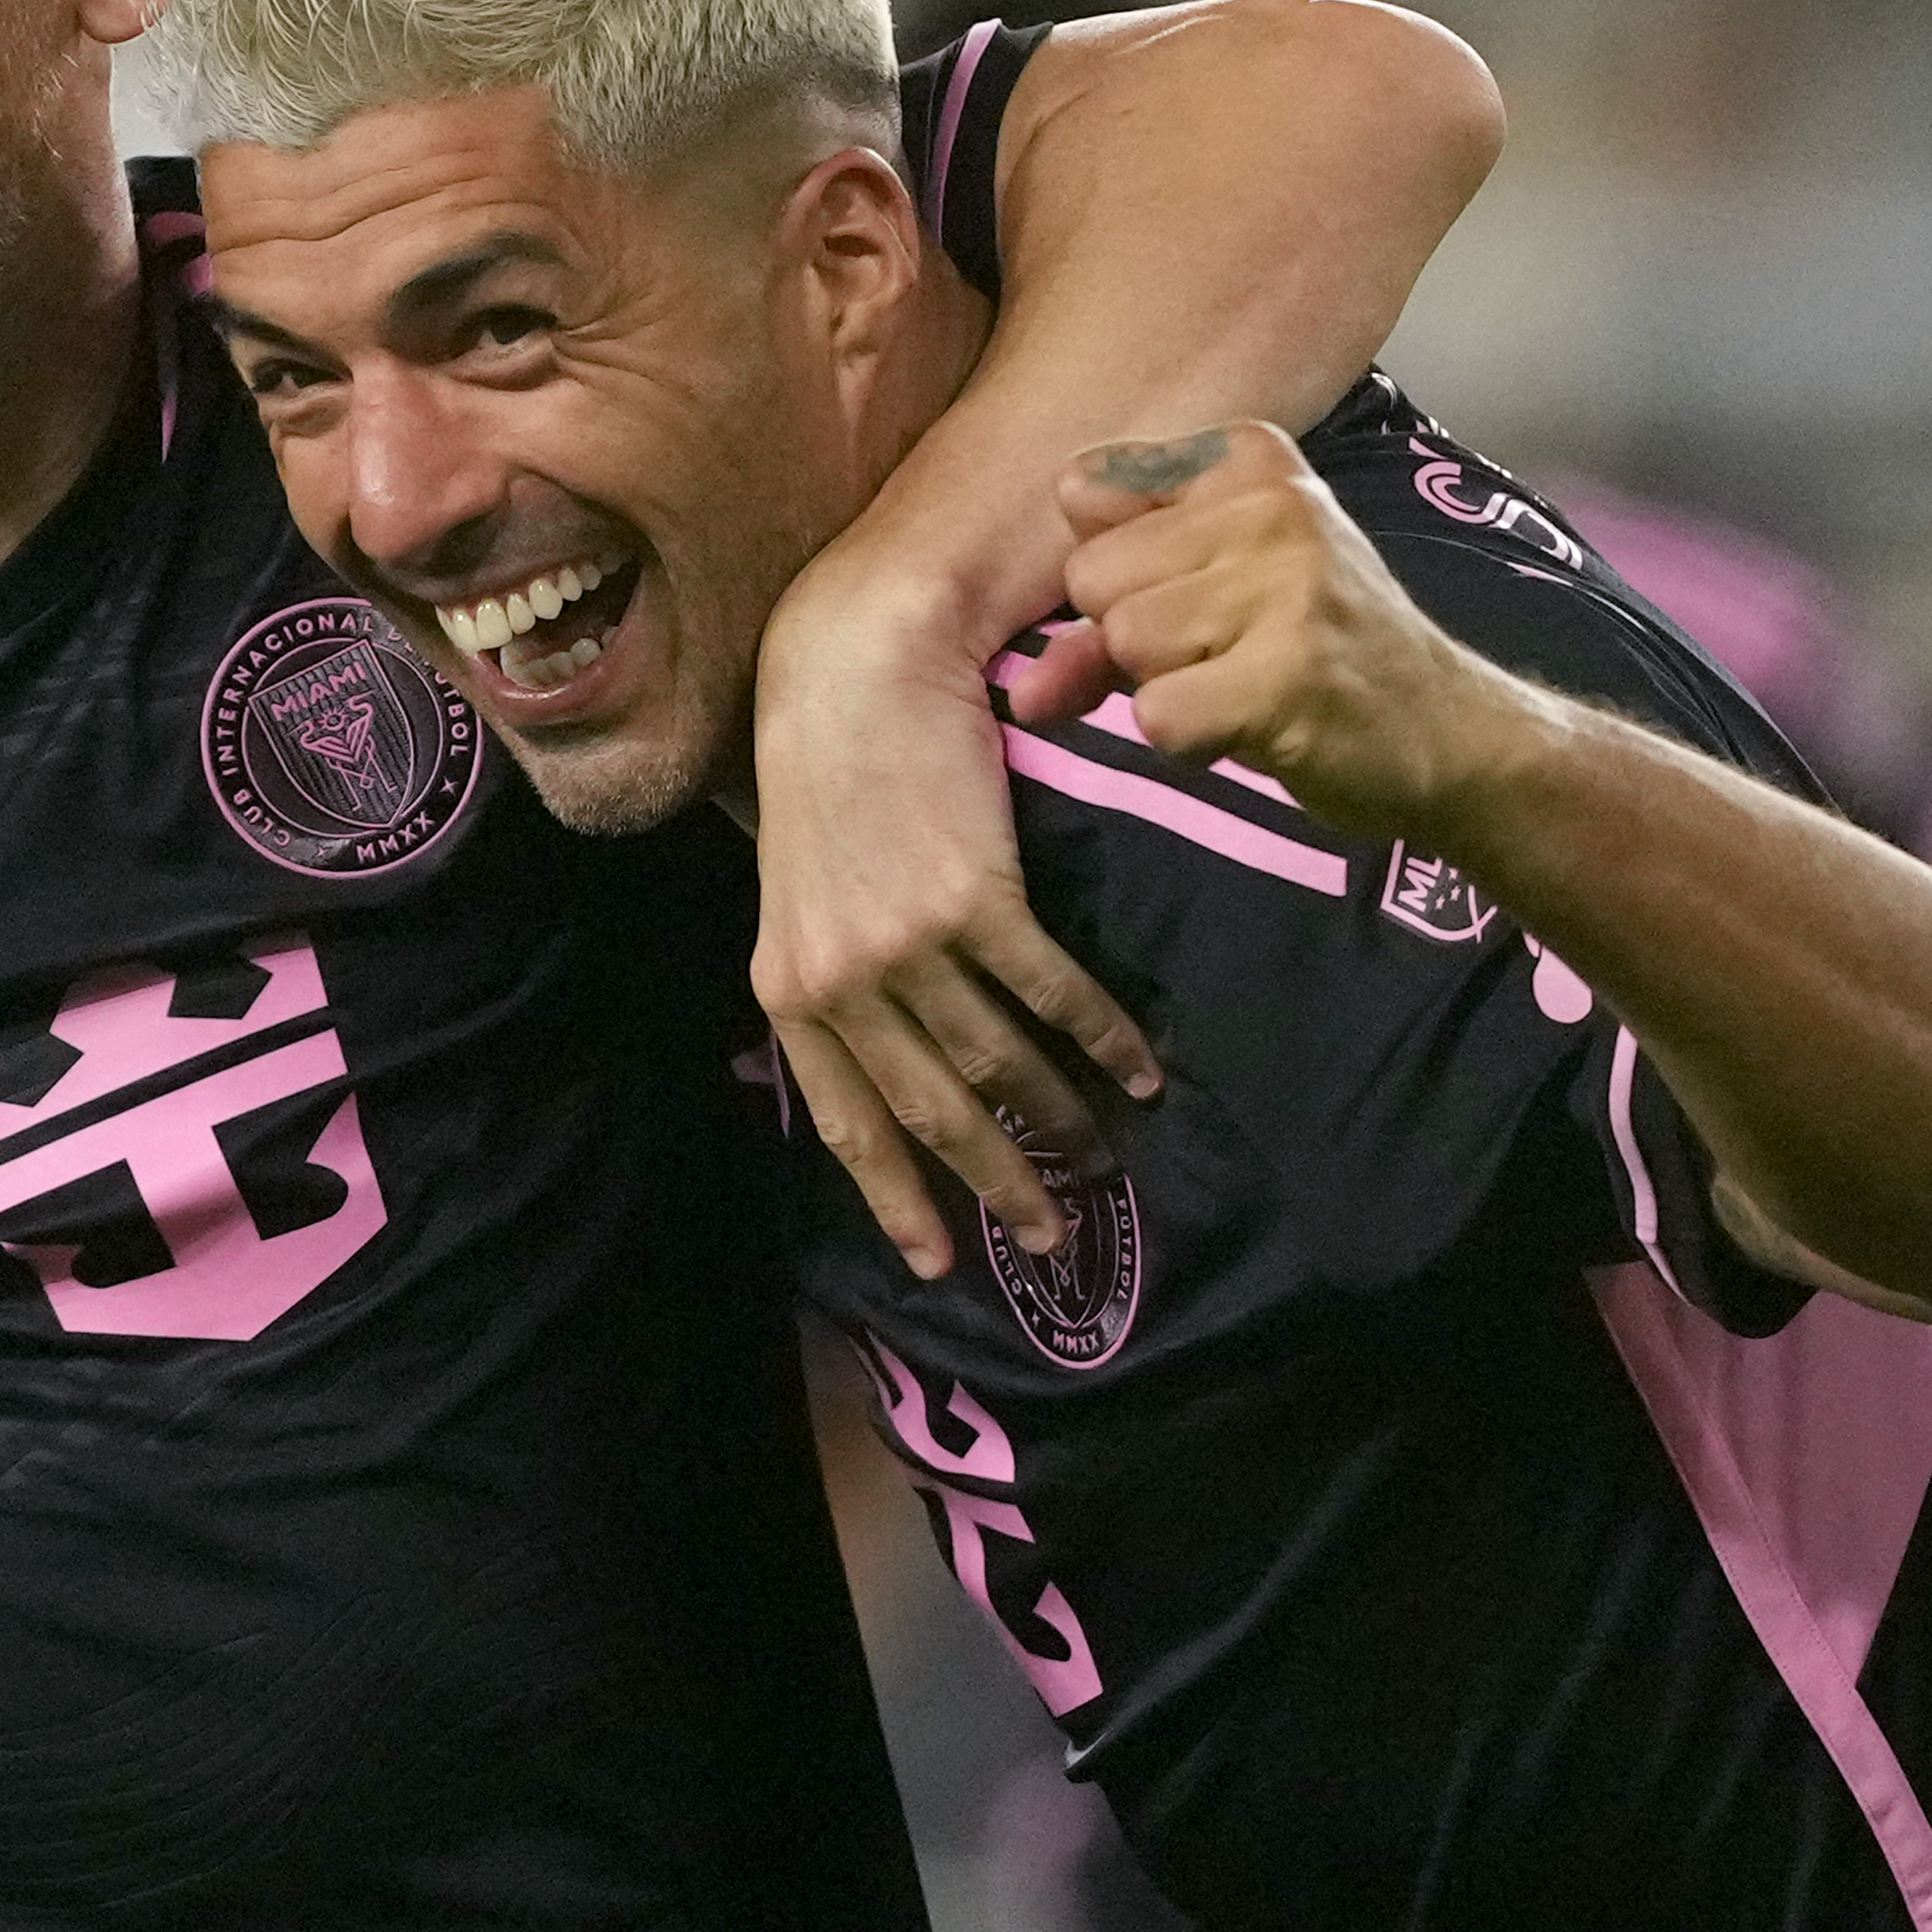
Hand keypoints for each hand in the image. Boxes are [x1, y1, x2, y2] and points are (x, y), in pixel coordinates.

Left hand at [751, 570, 1163, 1282]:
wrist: (855, 671)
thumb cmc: (832, 774)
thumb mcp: (804, 894)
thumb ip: (837, 978)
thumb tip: (888, 1055)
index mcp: (792, 990)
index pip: (850, 1121)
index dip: (898, 1197)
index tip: (938, 1260)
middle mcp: (841, 980)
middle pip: (933, 1111)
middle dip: (998, 1182)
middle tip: (1049, 1233)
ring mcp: (905, 944)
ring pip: (998, 1062)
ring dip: (1062, 1116)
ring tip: (1108, 1149)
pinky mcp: (970, 898)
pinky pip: (1049, 993)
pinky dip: (1100, 1037)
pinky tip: (1139, 1067)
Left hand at [1030, 423, 1552, 840]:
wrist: (1447, 733)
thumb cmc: (1311, 656)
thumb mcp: (1212, 597)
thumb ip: (1107, 609)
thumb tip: (1021, 690)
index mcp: (1247, 458)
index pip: (1086, 498)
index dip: (1120, 576)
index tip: (1196, 595)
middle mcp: (1272, 502)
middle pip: (1093, 577)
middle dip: (1137, 639)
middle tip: (1224, 655)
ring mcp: (1286, 584)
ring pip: (1124, 641)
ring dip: (1168, 691)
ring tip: (1244, 686)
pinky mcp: (1289, 672)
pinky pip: (1158, 715)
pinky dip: (1191, 741)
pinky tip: (1257, 727)